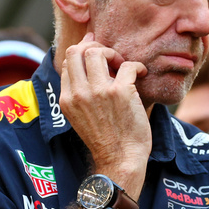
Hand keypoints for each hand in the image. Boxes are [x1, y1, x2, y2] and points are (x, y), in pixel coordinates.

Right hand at [60, 32, 151, 181]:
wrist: (120, 160)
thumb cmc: (106, 140)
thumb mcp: (81, 116)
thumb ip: (80, 93)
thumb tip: (88, 66)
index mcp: (66, 98)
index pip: (67, 61)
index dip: (83, 53)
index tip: (98, 56)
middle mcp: (78, 93)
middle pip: (77, 51)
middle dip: (96, 48)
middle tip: (111, 60)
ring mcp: (99, 91)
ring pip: (97, 51)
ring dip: (114, 54)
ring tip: (123, 66)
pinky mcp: (120, 92)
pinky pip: (128, 64)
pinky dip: (137, 66)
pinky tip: (141, 73)